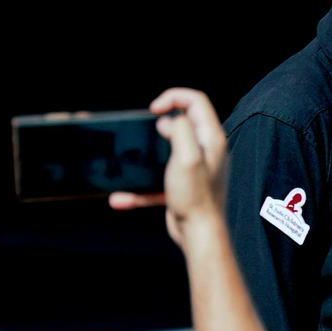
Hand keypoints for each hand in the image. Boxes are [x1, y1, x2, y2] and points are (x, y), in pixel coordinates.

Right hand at [109, 88, 227, 247]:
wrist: (199, 234)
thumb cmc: (196, 196)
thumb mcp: (187, 155)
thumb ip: (180, 130)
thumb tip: (169, 120)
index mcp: (210, 139)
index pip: (196, 101)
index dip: (174, 97)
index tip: (153, 109)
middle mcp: (205, 151)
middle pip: (183, 123)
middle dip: (159, 123)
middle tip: (144, 129)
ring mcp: (194, 169)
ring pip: (166, 153)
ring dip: (145, 158)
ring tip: (130, 161)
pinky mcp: (182, 187)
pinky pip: (157, 183)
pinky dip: (140, 190)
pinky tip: (120, 199)